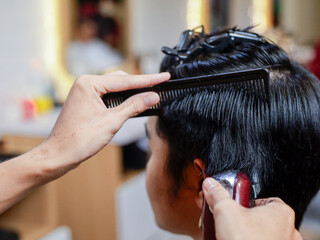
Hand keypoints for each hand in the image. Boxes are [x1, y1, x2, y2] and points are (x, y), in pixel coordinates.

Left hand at [44, 71, 169, 173]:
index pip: (125, 80)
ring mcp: (85, 92)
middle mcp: (85, 83)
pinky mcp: (86, 101)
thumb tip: (153, 96)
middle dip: (140, 84)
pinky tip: (133, 102)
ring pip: (115, 88)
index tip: (164, 76)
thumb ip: (134, 106)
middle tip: (161, 84)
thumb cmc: (79, 139)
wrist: (59, 155)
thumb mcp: (112, 122)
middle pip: (120, 80)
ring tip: (151, 92)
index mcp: (89, 83)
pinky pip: (108, 95)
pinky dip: (121, 99)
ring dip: (131, 92)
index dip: (148, 80)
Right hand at [202, 178, 301, 239]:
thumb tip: (210, 185)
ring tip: (232, 236)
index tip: (235, 205)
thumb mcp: (225, 211)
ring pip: (262, 234)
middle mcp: (288, 231)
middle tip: (231, 222)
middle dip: (245, 220)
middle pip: (261, 218)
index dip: (246, 202)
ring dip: (247, 234)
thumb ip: (218, 195)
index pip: (264, 199)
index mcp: (281, 213)